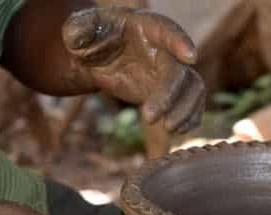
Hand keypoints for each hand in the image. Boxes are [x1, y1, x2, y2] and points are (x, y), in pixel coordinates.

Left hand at [62, 7, 205, 132]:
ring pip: (193, 89)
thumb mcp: (79, 31)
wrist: (96, 58)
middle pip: (179, 71)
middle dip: (170, 96)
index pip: (167, 30)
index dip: (180, 42)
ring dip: (186, 111)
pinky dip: (190, 118)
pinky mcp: (170, 93)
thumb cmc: (90, 38)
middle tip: (151, 118)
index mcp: (146, 27)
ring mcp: (170, 72)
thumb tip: (78, 38)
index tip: (190, 57)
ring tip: (170, 129)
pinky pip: (192, 105)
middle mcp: (165, 50)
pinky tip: (179, 131)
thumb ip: (78, 31)